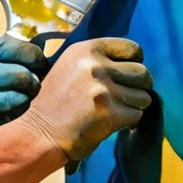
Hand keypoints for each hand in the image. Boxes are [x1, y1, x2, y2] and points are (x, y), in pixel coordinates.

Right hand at [0, 35, 48, 161]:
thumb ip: (15, 58)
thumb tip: (55, 58)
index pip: (25, 50)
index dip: (38, 61)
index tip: (38, 68)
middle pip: (24, 77)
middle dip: (32, 87)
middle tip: (28, 92)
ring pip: (19, 102)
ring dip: (23, 107)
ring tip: (14, 107)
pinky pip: (8, 123)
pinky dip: (11, 124)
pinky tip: (2, 121)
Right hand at [18, 38, 152, 160]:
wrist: (38, 133)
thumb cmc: (53, 103)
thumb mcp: (70, 69)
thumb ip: (97, 61)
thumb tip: (133, 64)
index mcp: (85, 49)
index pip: (132, 49)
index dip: (134, 64)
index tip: (124, 76)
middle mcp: (95, 65)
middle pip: (143, 73)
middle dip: (137, 88)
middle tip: (122, 98)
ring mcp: (103, 89)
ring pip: (144, 96)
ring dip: (133, 107)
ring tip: (112, 111)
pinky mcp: (110, 113)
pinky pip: (137, 115)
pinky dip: (127, 122)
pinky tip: (109, 123)